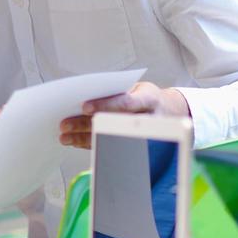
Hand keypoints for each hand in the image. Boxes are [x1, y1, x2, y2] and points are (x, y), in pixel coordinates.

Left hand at [58, 82, 191, 149]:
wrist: (173, 113)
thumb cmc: (147, 98)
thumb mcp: (139, 89)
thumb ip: (118, 93)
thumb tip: (84, 101)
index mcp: (149, 99)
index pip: (125, 102)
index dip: (105, 105)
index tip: (83, 107)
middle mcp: (150, 119)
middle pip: (114, 123)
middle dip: (86, 125)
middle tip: (64, 125)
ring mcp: (145, 137)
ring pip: (110, 139)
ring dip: (84, 138)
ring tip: (65, 136)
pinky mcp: (139, 149)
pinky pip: (112, 148)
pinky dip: (91, 145)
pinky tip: (76, 142)